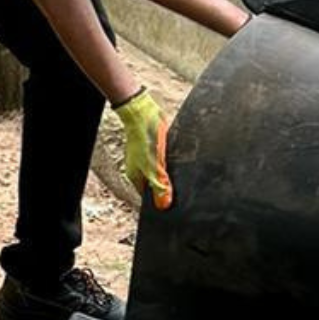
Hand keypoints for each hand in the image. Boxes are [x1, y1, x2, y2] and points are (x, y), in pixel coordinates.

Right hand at [112, 87, 173, 210]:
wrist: (143, 113)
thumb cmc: (144, 139)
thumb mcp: (154, 166)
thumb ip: (160, 186)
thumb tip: (163, 205)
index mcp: (137, 178)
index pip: (149, 198)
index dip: (160, 201)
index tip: (173, 205)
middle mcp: (141, 170)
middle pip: (156, 186)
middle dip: (167, 189)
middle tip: (181, 191)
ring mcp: (148, 160)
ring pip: (162, 173)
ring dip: (171, 175)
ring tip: (181, 176)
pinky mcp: (156, 150)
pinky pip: (166, 162)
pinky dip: (173, 163)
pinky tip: (180, 161)